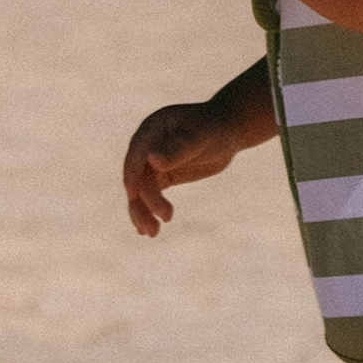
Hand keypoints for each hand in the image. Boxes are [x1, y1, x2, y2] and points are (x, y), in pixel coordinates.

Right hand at [122, 100, 245, 236]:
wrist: (229, 129)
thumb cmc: (215, 128)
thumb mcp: (199, 137)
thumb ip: (178, 148)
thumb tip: (152, 160)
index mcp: (150, 130)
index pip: (136, 157)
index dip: (133, 178)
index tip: (134, 197)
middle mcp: (146, 146)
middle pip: (137, 178)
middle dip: (142, 203)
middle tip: (154, 228)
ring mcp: (153, 162)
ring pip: (141, 190)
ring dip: (143, 212)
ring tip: (152, 233)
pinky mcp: (162, 175)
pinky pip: (150, 195)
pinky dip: (148, 211)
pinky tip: (147, 231)